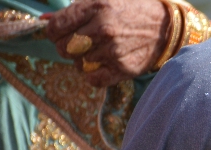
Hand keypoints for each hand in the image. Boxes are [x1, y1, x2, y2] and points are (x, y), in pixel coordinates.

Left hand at [44, 0, 169, 87]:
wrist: (165, 27)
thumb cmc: (130, 10)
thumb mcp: (103, 0)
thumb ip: (74, 10)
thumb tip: (45, 20)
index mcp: (96, 8)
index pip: (56, 27)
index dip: (53, 32)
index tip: (60, 33)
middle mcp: (103, 30)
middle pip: (63, 48)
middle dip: (66, 47)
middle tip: (78, 44)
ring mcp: (114, 51)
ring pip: (78, 64)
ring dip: (82, 60)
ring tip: (95, 52)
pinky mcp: (123, 69)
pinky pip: (93, 80)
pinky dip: (92, 75)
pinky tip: (100, 66)